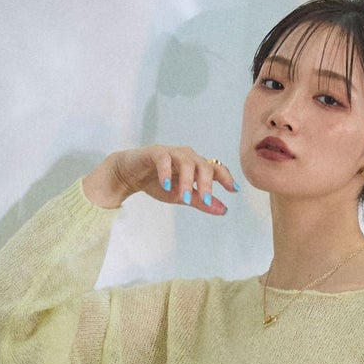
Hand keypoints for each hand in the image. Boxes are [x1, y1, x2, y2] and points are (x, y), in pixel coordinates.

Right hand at [96, 144, 236, 212]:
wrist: (130, 175)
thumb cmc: (158, 183)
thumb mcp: (182, 196)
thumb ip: (201, 201)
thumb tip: (223, 210)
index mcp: (196, 166)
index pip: (216, 168)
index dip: (226, 178)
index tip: (233, 190)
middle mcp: (187, 156)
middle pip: (204, 165)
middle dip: (206, 184)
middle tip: (204, 201)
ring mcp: (172, 153)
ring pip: (187, 161)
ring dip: (187, 181)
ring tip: (184, 197)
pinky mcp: (155, 152)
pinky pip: (164, 158)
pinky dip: (166, 172)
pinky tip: (166, 185)